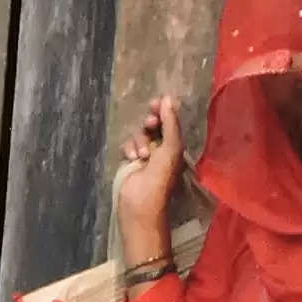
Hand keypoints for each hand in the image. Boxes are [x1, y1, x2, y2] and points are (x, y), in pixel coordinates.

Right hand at [115, 90, 186, 264]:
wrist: (141, 204)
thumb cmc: (160, 178)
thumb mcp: (171, 147)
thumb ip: (170, 122)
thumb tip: (169, 97)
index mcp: (174, 145)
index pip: (169, 121)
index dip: (163, 111)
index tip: (156, 104)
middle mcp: (160, 148)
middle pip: (153, 125)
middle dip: (150, 123)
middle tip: (150, 124)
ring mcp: (144, 156)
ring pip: (139, 135)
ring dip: (139, 141)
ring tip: (142, 155)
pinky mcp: (129, 162)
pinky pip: (127, 146)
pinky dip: (129, 149)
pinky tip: (132, 159)